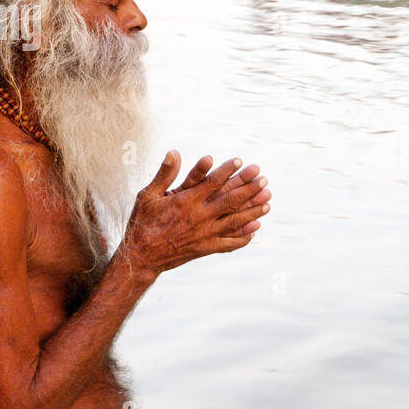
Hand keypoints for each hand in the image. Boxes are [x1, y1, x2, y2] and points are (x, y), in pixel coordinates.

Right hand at [119, 151, 271, 277]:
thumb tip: (173, 152)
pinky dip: (244, 236)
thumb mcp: (148, 195)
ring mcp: (204, 234)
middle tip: (264, 179)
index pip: (213, 182)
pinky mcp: (206, 249)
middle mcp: (199, 217)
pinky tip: (255, 229)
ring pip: (235, 221)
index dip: (228, 171)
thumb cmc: (142, 223)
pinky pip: (229, 243)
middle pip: (230, 200)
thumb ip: (164, 174)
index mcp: (186, 201)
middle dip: (249, 188)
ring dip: (253, 210)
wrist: (141, 257)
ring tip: (268, 201)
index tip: (241, 161)